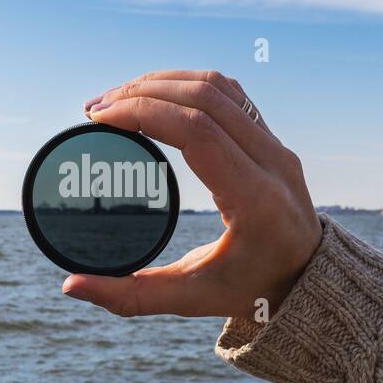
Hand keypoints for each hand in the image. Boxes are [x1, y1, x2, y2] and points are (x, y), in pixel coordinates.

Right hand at [62, 71, 322, 317]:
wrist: (311, 282)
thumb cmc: (252, 291)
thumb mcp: (191, 299)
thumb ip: (130, 296)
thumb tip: (71, 286)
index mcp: (255, 198)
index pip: (197, 130)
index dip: (143, 112)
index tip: (98, 119)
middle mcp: (272, 162)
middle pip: (203, 98)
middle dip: (142, 92)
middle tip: (94, 110)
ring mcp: (275, 145)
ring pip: (217, 87)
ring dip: (162, 83)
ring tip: (116, 100)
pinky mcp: (271, 139)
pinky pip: (229, 94)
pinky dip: (185, 86)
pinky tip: (152, 97)